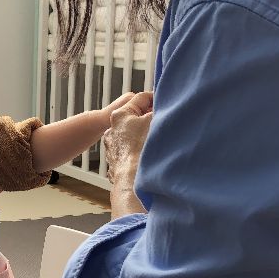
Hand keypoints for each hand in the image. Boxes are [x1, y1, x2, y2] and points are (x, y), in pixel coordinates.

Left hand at [103, 93, 153, 215]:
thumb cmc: (142, 149)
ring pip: (132, 135)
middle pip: (136, 117)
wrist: (132, 179)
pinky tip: (149, 155)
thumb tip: (164, 105)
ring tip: (157, 141)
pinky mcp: (114, 161)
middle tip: (164, 123)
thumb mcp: (156, 120)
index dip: (157, 98)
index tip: (166, 103)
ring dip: (145, 136)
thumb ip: (160, 109)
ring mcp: (112, 146)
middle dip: (150, 119)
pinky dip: (139, 150)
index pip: (142, 98)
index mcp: (120, 114)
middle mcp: (112, 129)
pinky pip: (130, 151)